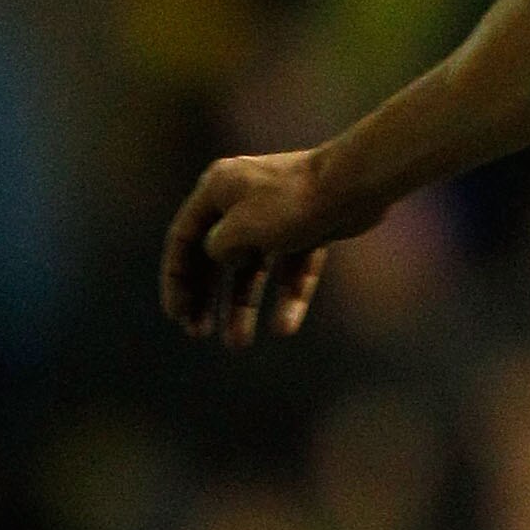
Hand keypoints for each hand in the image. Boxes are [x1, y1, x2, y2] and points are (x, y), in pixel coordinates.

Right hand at [159, 147, 355, 346]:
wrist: (353, 186)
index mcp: (216, 190)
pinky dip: (288, 296)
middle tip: (198, 333)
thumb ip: (217, 249)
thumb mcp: (240, 229)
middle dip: (205, 297)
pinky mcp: (308, 230)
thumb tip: (217, 257)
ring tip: (237, 344)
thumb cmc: (292, 204)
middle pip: (214, 256)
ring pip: (253, 269)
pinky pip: (292, 269)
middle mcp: (241, 200)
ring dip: (242, 306)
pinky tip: (285, 328)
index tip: (177, 317)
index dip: (176, 280)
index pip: (183, 239)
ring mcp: (277, 217)